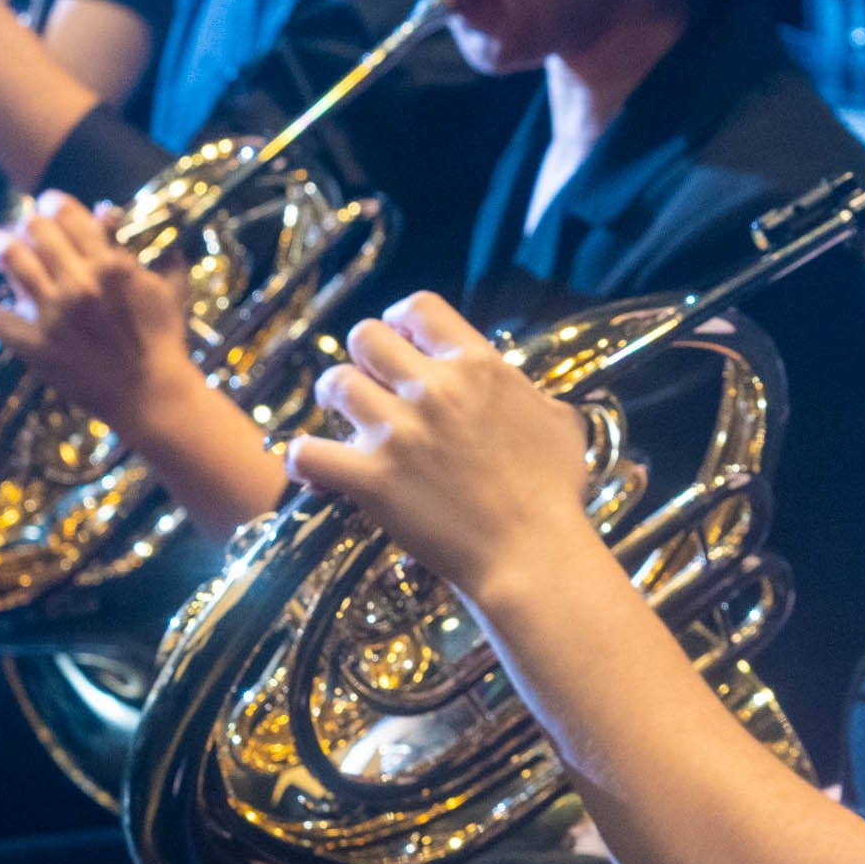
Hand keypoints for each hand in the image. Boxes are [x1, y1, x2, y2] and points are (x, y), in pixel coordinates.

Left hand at [0, 193, 196, 429]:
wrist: (151, 394)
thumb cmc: (163, 340)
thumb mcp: (167, 290)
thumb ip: (158, 256)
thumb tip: (152, 234)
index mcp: (110, 264)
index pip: (66, 212)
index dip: (53, 202)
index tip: (50, 206)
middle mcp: (77, 282)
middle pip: (33, 228)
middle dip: (27, 224)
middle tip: (26, 232)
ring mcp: (53, 314)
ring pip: (9, 258)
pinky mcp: (36, 346)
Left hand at [282, 292, 597, 606]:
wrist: (533, 555)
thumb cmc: (554, 494)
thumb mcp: (560, 423)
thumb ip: (527, 393)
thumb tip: (517, 388)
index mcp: (479, 367)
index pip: (419, 307)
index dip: (402, 321)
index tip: (402, 342)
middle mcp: (435, 390)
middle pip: (365, 337)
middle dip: (365, 359)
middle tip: (373, 386)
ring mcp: (399, 433)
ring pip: (334, 383)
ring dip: (335, 400)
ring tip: (346, 421)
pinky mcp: (372, 479)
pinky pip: (308, 453)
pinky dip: (304, 460)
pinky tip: (314, 470)